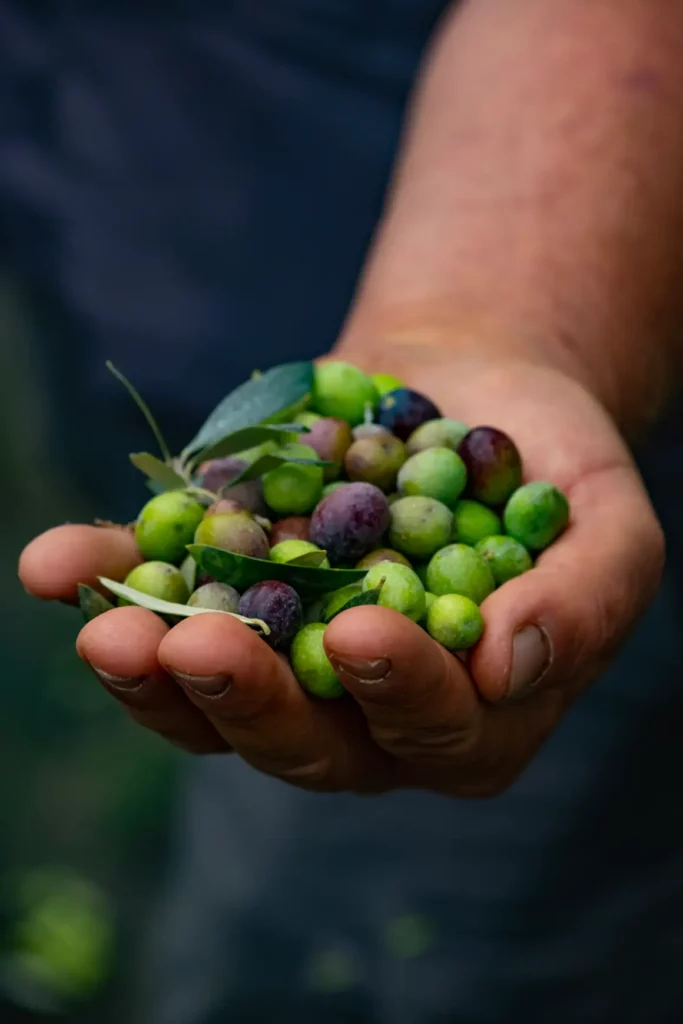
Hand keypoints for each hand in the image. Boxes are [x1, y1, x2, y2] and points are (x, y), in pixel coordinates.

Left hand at [18, 349, 662, 795]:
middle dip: (246, 699)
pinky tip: (56, 567)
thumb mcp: (607, 524)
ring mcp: (283, 657)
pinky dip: (108, 584)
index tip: (363, 631)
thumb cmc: (550, 466)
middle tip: (196, 649)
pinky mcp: (225, 590)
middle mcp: (364, 712)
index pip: (434, 731)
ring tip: (104, 629)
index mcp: (467, 717)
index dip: (399, 693)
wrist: (467, 387)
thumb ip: (585, 600)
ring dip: (151, 670)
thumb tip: (510, 662)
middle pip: (302, 738)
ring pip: (209, 698)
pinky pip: (158, 603)